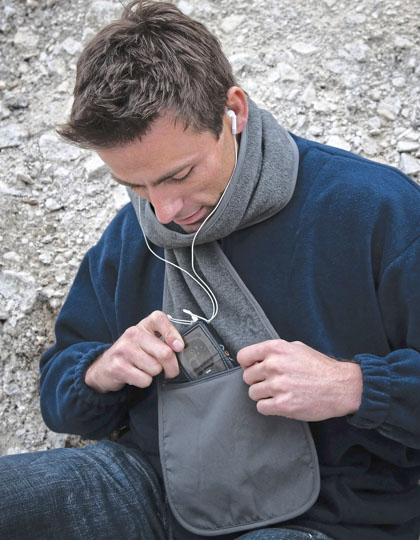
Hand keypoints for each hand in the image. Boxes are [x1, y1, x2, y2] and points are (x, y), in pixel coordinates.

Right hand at [85, 311, 183, 392]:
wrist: (104, 367)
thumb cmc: (133, 352)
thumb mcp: (147, 340)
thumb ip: (164, 341)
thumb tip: (181, 348)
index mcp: (143, 325)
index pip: (160, 319)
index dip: (173, 334)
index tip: (179, 347)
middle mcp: (133, 333)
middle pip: (165, 352)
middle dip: (172, 367)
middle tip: (170, 370)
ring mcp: (124, 350)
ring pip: (156, 368)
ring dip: (154, 374)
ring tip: (145, 369)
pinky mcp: (118, 367)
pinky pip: (145, 380)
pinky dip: (144, 382)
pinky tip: (136, 375)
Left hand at [237, 339, 361, 420]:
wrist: (341, 386)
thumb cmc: (320, 367)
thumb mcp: (297, 348)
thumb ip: (276, 352)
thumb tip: (258, 358)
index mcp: (276, 349)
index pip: (243, 356)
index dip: (247, 364)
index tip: (253, 369)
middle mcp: (274, 365)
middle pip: (247, 377)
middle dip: (257, 381)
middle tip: (271, 383)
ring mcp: (278, 385)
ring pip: (253, 393)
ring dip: (263, 395)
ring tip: (278, 393)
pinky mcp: (283, 404)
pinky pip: (261, 407)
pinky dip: (269, 407)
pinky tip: (280, 402)